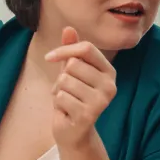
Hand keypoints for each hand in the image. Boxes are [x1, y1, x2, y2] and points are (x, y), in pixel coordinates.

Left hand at [42, 26, 116, 148]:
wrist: (74, 131)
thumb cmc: (72, 98)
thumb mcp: (70, 71)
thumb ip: (71, 50)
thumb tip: (68, 28)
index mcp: (108, 71)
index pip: (86, 48)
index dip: (64, 49)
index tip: (49, 57)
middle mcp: (110, 85)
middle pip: (73, 64)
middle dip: (61, 77)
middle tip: (67, 91)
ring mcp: (101, 101)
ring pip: (65, 80)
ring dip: (59, 91)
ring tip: (67, 101)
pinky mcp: (89, 114)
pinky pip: (62, 97)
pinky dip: (58, 103)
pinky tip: (66, 111)